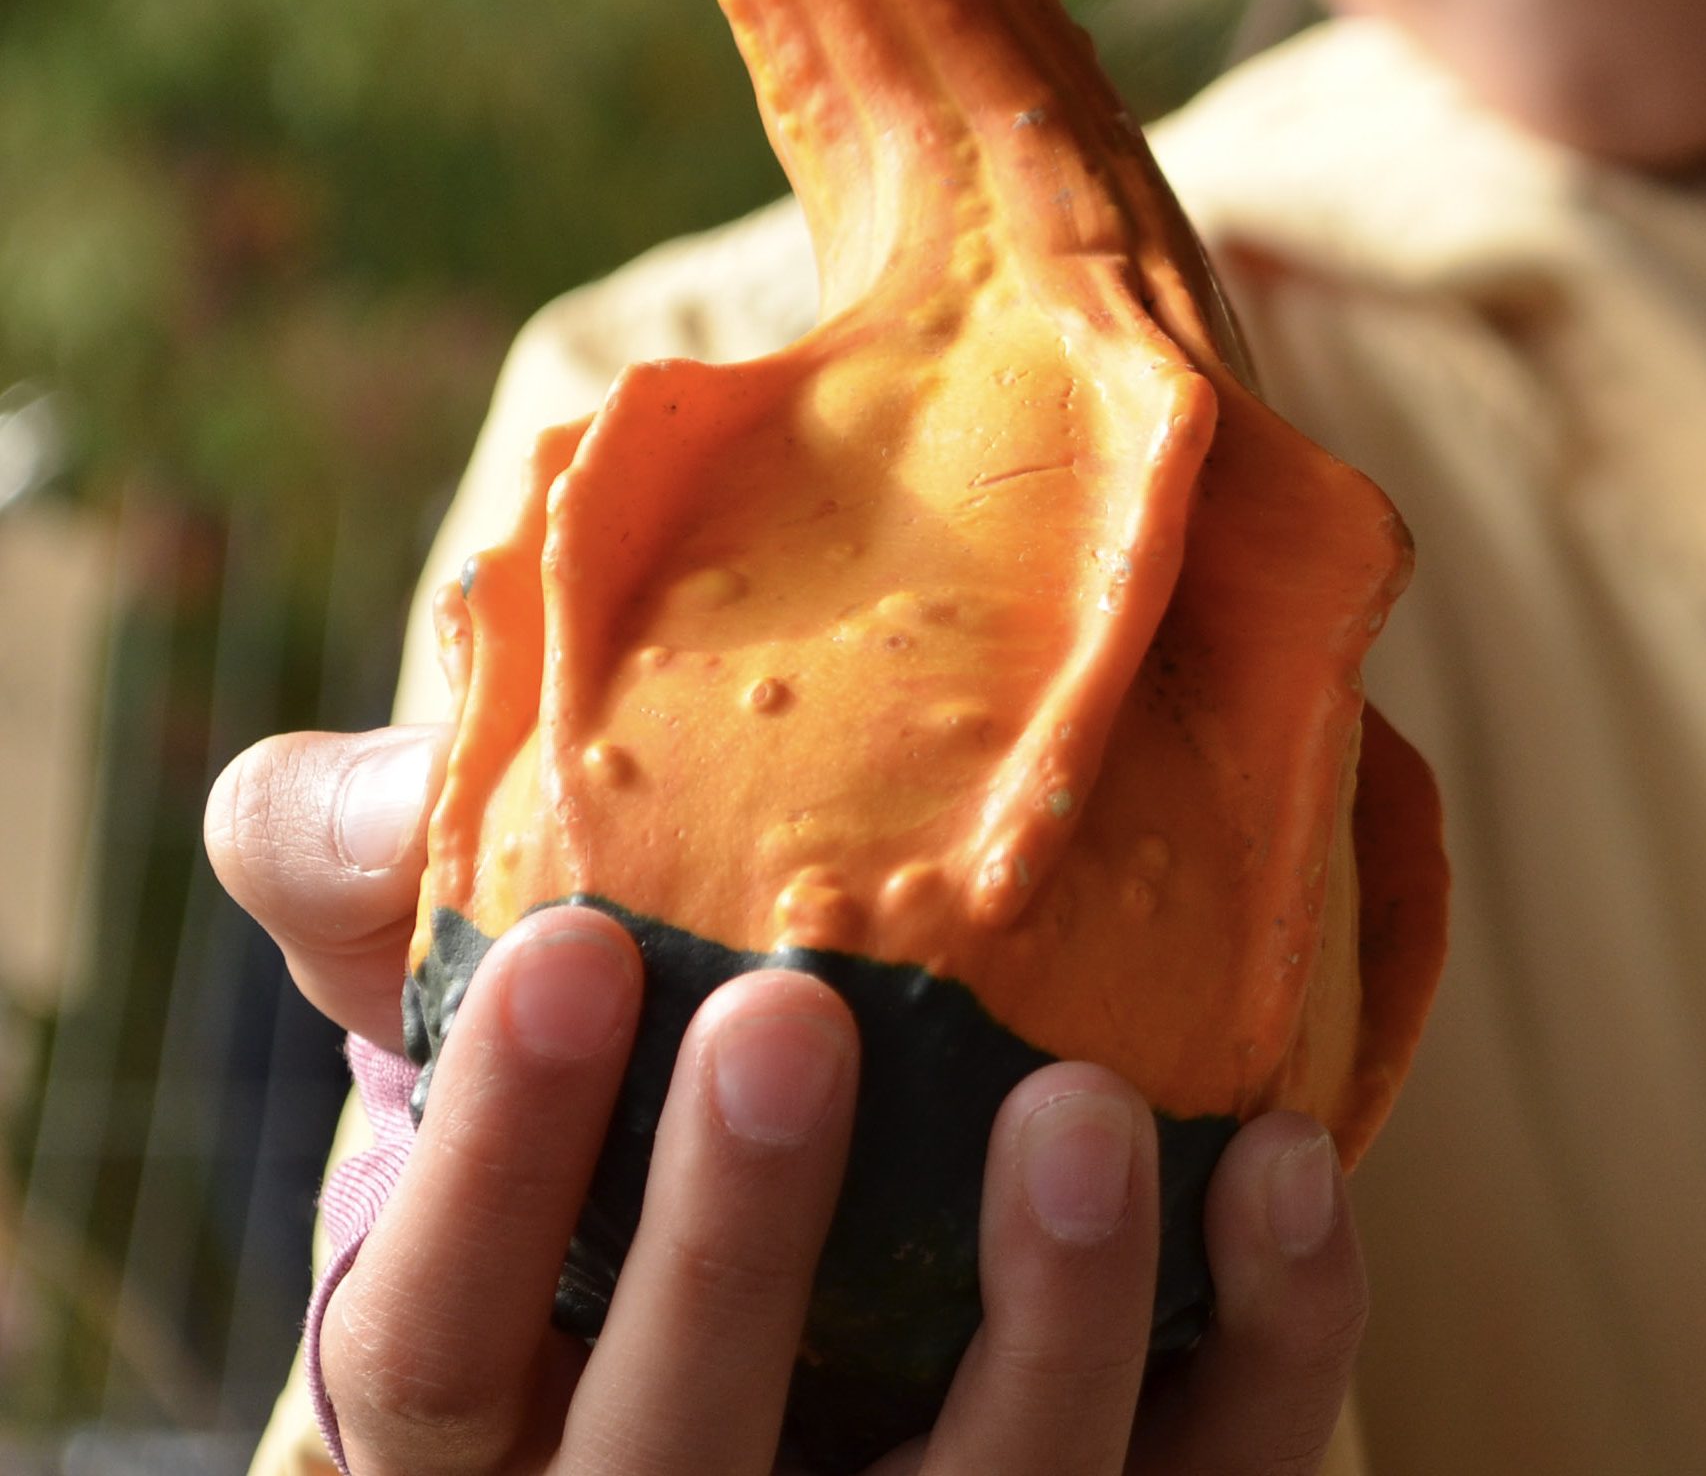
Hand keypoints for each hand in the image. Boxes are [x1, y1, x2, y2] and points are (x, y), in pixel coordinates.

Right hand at [207, 724, 1367, 1474]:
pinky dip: (1266, 1353)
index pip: (435, 1355)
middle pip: (676, 1467)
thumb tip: (373, 796)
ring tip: (1084, 1109)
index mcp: (479, 1412)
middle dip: (730, 1254)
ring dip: (1040, 1334)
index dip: (490, 1166)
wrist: (819, 1162)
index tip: (566, 946)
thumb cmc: (602, 1072)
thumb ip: (365, 874)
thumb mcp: (463, 980)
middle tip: (792, 1015)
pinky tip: (1284, 1167)